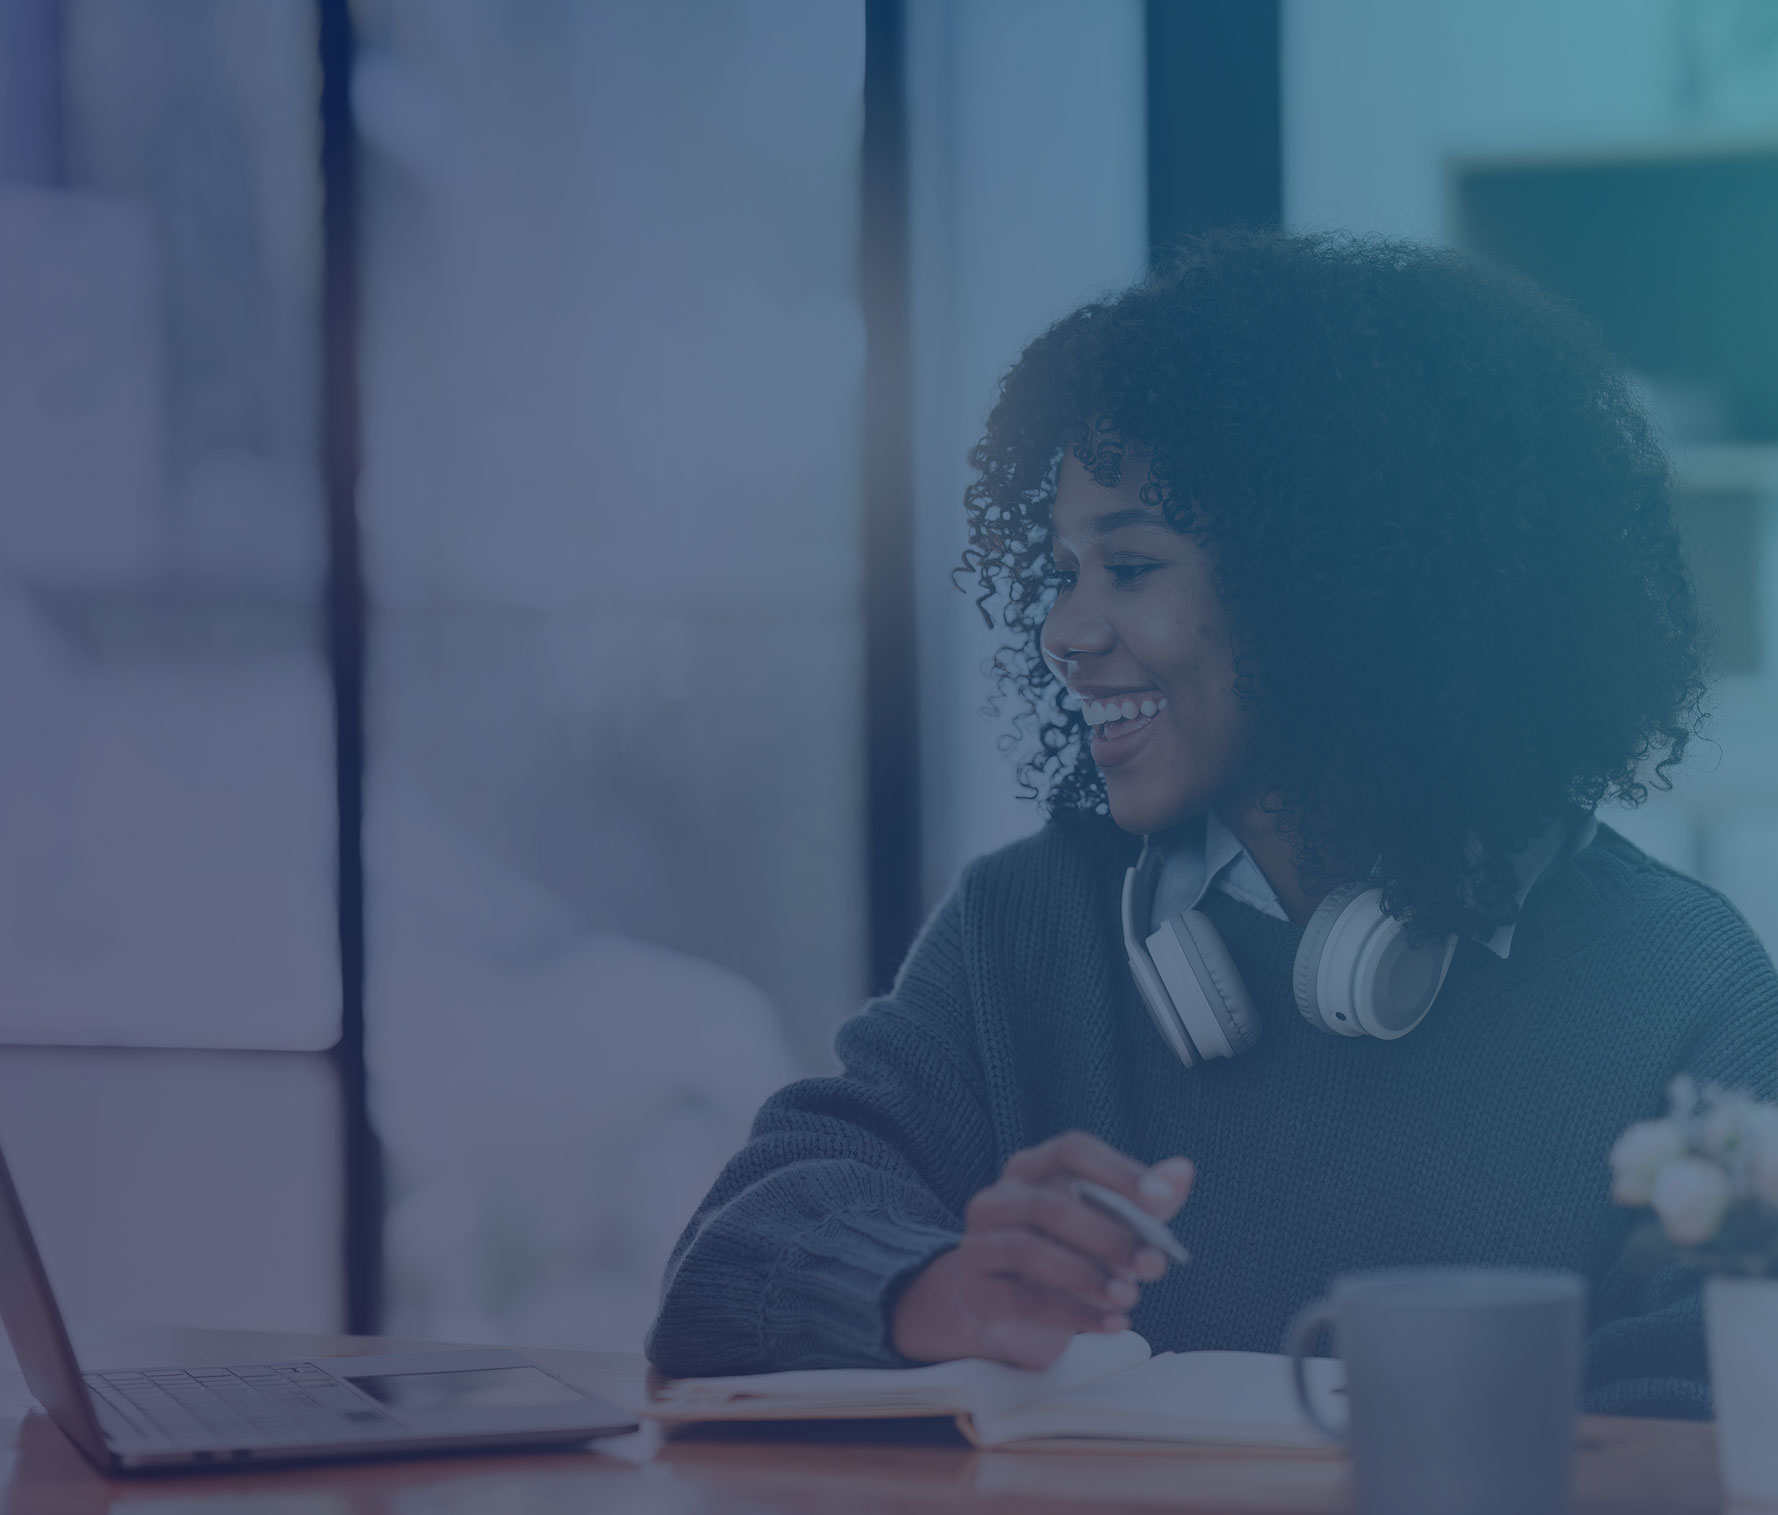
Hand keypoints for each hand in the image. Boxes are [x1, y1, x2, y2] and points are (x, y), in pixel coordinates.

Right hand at [890, 1130, 1193, 1369]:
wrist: (1009, 1313)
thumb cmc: (1068, 1255)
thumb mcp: (1107, 1227)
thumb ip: (1144, 1203)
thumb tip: (1183, 1171)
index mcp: (1030, 1169)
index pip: (1071, 1151)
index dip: (1117, 1171)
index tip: (1162, 1201)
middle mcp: (996, 1199)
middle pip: (1050, 1205)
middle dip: (1109, 1237)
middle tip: (1154, 1266)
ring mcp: (978, 1245)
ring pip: (1029, 1251)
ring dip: (1089, 1277)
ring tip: (1131, 1298)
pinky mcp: (976, 1293)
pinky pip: (1023, 1301)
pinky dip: (1074, 1314)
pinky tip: (1114, 1325)